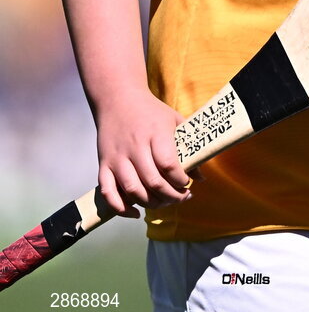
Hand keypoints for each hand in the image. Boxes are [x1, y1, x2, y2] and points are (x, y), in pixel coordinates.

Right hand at [94, 87, 194, 217]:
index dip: (181, 180)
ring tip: (164, 202)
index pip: (169, 165)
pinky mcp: (103, 164)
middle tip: (181, 197)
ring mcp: (117, 157)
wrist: (118, 98)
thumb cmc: (151, 111)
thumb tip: (201, 176)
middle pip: (153, 182)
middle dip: (171, 196)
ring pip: (132, 190)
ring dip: (151, 203)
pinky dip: (120, 208)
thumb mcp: (174, 120)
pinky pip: (108, 193)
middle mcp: (134, 147)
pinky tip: (135, 212)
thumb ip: (188, 146)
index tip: (188, 183)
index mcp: (155, 133)